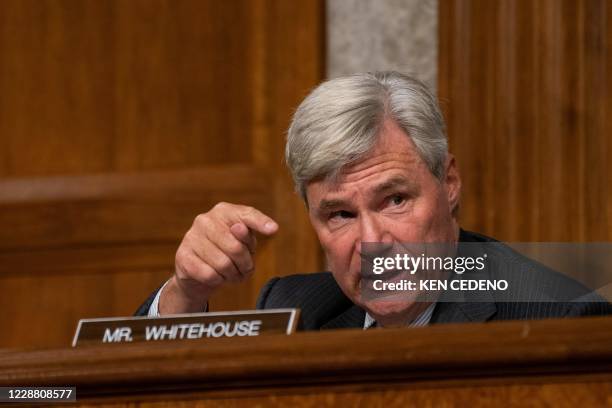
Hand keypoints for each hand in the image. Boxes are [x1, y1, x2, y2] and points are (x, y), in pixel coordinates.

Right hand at [159, 202, 277, 313]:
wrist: (197, 272)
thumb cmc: (225, 252)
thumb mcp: (242, 242)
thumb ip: (251, 235)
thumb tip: (269, 228)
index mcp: (223, 211)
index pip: (246, 214)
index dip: (260, 222)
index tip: (273, 229)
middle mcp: (205, 220)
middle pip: (236, 247)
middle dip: (245, 264)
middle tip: (244, 269)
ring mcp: (191, 237)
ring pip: (223, 264)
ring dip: (232, 275)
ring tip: (231, 274)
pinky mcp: (182, 256)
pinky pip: (209, 275)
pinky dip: (217, 281)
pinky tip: (216, 276)